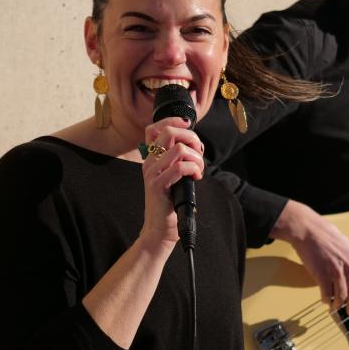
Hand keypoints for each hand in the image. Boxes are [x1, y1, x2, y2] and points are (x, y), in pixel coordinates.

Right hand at [140, 117, 205, 245]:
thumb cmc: (171, 203)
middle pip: (169, 132)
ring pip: (178, 149)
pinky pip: (180, 167)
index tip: (189, 126)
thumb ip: (179, 159)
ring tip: (198, 170)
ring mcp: (152, 173)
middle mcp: (149, 162)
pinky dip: (194, 169)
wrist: (160, 229)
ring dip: (196, 158)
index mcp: (152, 157)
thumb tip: (196, 144)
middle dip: (191, 138)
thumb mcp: (174, 176)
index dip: (173, 121)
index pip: (155, 127)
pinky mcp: (158, 185)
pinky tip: (196, 178)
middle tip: (199, 153)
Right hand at [270, 200, 348, 315]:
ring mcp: (337, 271)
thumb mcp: (347, 248)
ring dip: (338, 304)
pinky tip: (324, 299)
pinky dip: (326, 299)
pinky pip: (327, 294)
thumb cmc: (326, 237)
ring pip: (341, 296)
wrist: (309, 230)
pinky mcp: (323, 274)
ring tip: (334, 306)